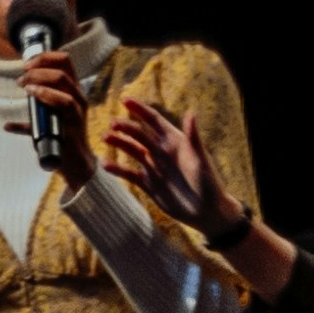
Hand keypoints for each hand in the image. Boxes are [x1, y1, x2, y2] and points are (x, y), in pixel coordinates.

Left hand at [14, 37, 93, 185]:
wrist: (76, 164)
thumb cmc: (60, 142)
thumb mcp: (44, 126)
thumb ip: (29, 123)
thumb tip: (6, 126)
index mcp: (72, 91)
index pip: (64, 61)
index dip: (45, 57)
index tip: (26, 63)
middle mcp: (78, 95)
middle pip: (62, 66)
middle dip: (38, 65)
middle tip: (22, 75)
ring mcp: (78, 107)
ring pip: (63, 80)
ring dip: (39, 77)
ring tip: (24, 84)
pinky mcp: (76, 120)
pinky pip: (65, 101)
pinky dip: (47, 94)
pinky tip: (33, 93)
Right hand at [102, 92, 221, 237]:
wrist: (206, 212)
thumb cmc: (209, 184)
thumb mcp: (200, 160)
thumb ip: (193, 137)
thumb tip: (191, 112)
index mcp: (175, 141)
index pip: (154, 120)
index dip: (140, 109)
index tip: (125, 100)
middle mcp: (162, 152)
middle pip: (139, 134)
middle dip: (125, 127)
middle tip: (112, 125)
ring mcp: (154, 167)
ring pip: (132, 150)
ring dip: (119, 143)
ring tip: (105, 138)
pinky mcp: (148, 184)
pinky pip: (130, 173)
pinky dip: (117, 169)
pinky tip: (104, 165)